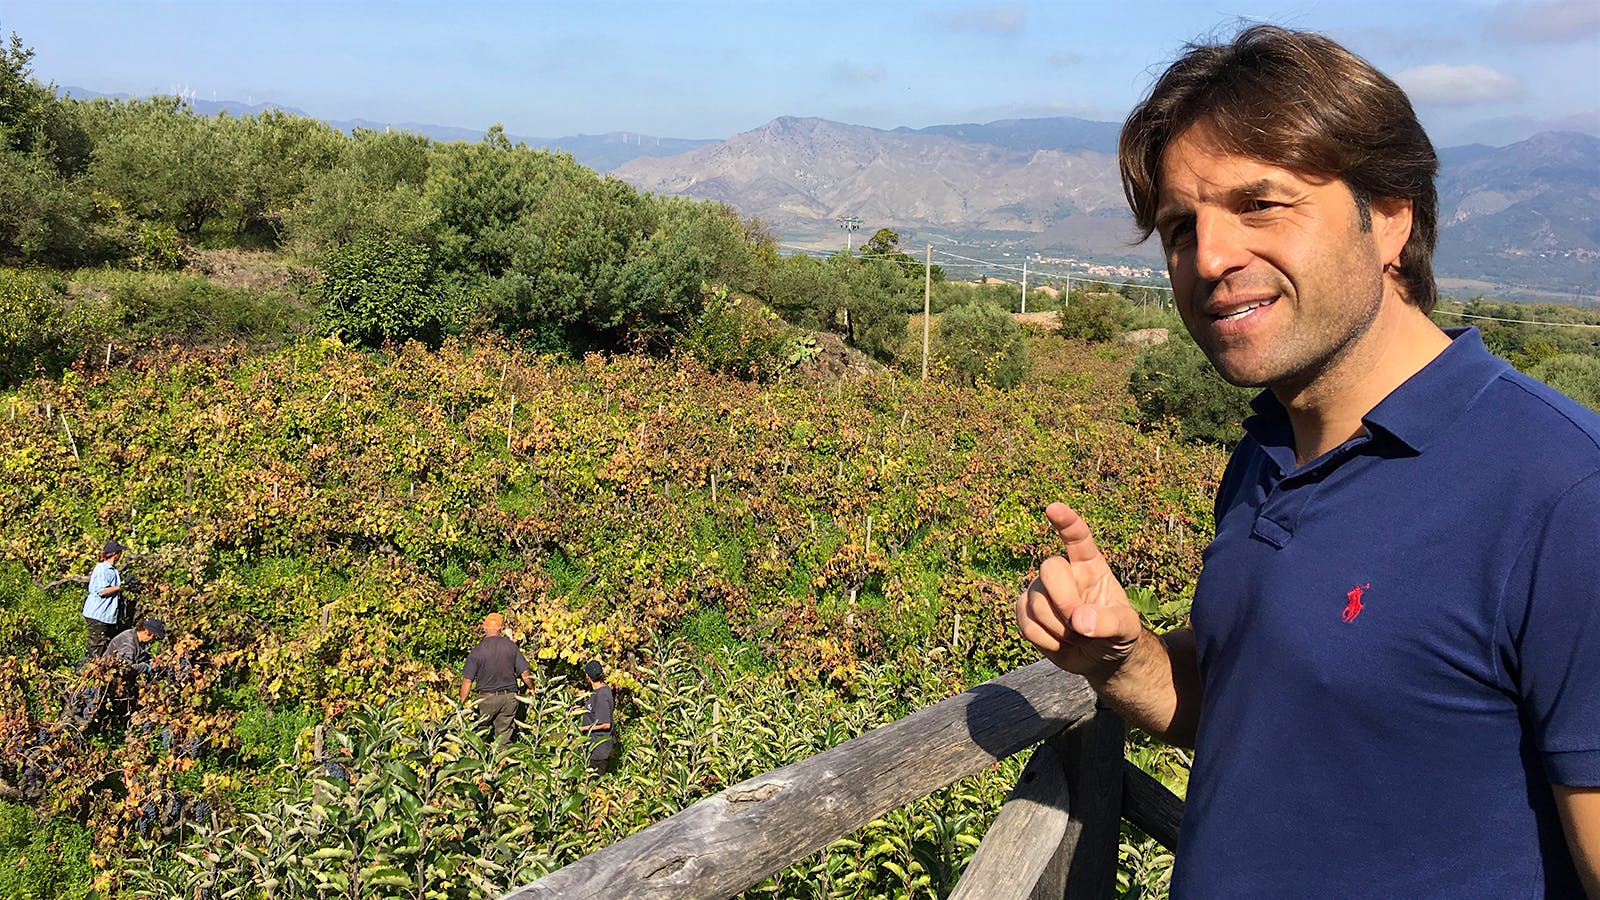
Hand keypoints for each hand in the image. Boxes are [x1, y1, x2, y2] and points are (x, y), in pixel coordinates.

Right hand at [1017, 503, 1144, 681]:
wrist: (1098, 657)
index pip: (1078, 537)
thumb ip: (1109, 622)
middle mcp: (1062, 571)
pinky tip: (1060, 642)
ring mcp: (1040, 589)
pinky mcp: (1024, 610)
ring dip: (1059, 630)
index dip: (1066, 522)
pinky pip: (1026, 624)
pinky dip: (1046, 641)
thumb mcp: (1126, 629)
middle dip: (1064, 601)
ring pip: (1036, 603)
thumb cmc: (1116, 634)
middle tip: (1081, 627)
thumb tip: (1080, 621)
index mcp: (1090, 565)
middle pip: (1050, 568)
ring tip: (1077, 636)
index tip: (1053, 508)